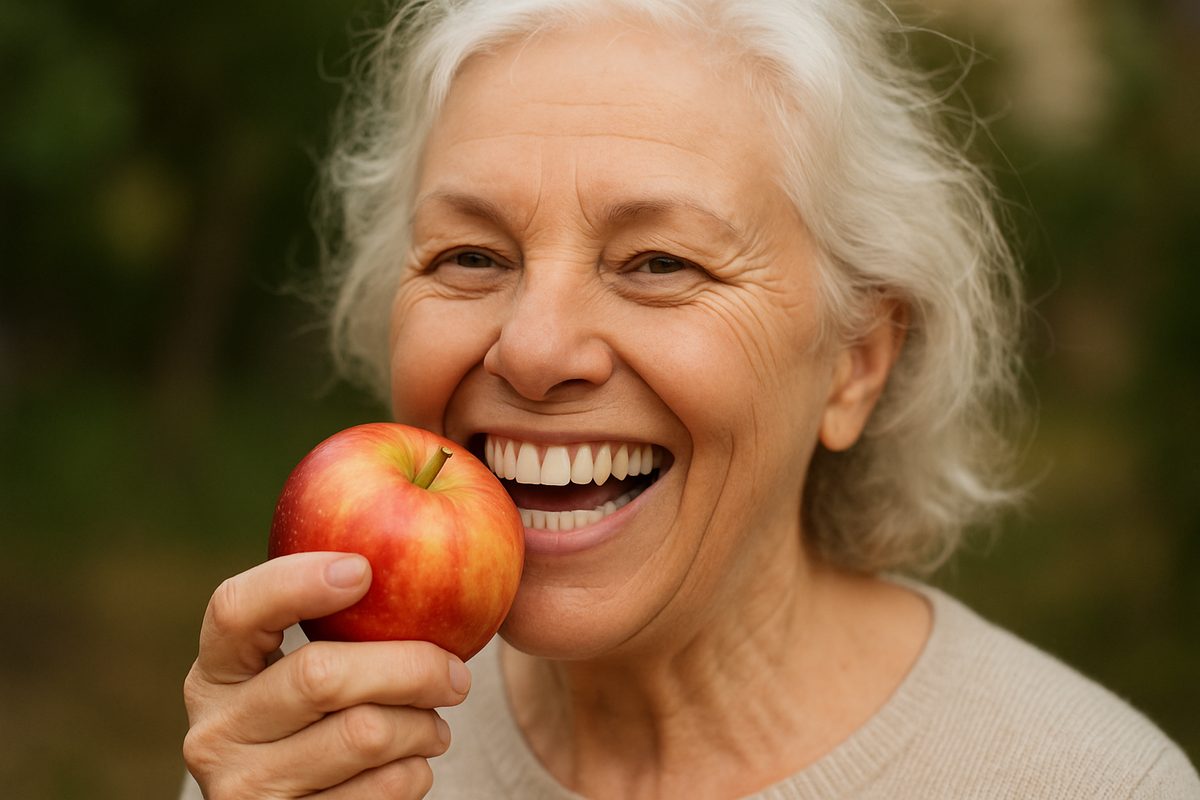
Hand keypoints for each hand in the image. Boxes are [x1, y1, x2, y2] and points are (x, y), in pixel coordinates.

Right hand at [182, 552, 471, 797]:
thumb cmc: (329, 721)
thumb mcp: (314, 669)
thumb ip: (345, 620)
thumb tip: (423, 518)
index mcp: (215, 671)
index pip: (235, 609)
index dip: (297, 582)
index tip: (364, 568)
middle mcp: (214, 730)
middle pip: (320, 675)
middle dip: (409, 665)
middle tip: (458, 673)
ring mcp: (244, 788)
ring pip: (364, 733)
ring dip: (423, 724)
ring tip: (436, 722)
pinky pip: (381, 789)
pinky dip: (415, 771)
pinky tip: (414, 763)